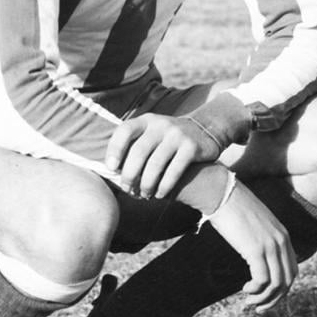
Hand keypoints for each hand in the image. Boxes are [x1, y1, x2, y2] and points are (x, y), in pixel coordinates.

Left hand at [105, 113, 220, 199]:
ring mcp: (177, 135)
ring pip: (155, 164)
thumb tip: (110, 170)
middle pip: (139, 151)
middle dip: (130, 175)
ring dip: (147, 184)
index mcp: (147, 121)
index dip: (115, 150)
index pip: (125, 131)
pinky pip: (174, 171)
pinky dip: (164, 186)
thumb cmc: (169, 139)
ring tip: (144, 195)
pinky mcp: (191, 147)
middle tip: (128, 189)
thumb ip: (134, 144)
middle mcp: (161, 125)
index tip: (111, 169)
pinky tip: (159, 194)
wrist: (206, 129)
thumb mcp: (152, 133)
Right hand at [209, 181, 297, 313]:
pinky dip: (256, 290)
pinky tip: (245, 289)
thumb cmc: (231, 205)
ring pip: (277, 284)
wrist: (221, 192)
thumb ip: (260, 235)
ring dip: (264, 298)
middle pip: (288, 280)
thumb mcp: (253, 221)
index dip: (282, 287)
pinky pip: (263, 280)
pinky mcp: (256, 250)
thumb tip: (253, 250)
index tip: (267, 294)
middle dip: (275, 298)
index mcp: (282, 234)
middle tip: (259, 306)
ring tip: (250, 301)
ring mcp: (270, 245)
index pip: (292, 269)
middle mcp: (281, 240)